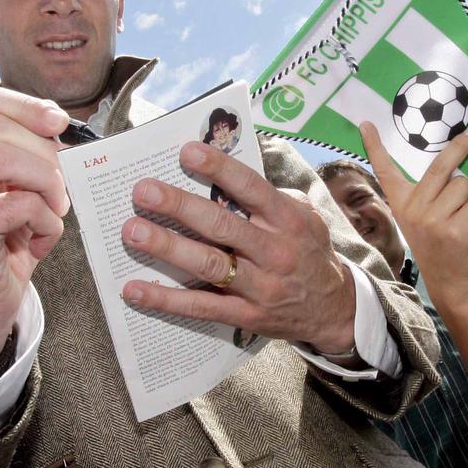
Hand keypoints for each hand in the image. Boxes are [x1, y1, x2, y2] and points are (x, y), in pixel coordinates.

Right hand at [0, 85, 69, 365]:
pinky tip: (40, 242)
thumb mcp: (23, 193)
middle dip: (45, 154)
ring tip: (55, 211)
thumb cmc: (9, 248)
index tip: (59, 124)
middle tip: (61, 190)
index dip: (25, 104)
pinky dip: (45, 221)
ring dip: (46, 183)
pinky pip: (16, 203)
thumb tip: (62, 127)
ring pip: (1, 157)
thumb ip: (32, 158)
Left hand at [120, 142, 355, 353]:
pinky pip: (201, 307)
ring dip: (167, 247)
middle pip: (221, 225)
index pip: (251, 188)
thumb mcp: (307, 218)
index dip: (219, 168)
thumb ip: (273, 198)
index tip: (187, 152)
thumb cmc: (310, 253)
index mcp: (288, 221)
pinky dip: (165, 299)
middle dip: (179, 206)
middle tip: (143, 191)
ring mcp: (260, 286)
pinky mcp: (246, 315)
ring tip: (133, 231)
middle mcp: (275, 251)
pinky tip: (134, 289)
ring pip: (208, 265)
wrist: (334, 309)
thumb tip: (227, 176)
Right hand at [360, 121, 467, 311]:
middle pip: (441, 166)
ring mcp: (433, 220)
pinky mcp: (455, 231)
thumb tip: (455, 162)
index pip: (385, 171)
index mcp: (401, 203)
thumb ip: (431, 193)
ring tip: (464, 216)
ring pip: (466, 186)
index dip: (375, 146)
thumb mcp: (423, 218)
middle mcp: (413, 209)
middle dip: (461, 146)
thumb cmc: (440, 244)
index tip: (366, 124)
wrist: (450, 284)